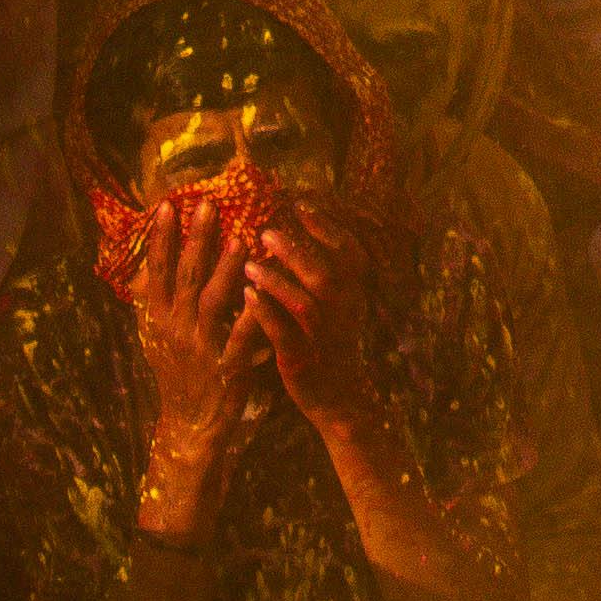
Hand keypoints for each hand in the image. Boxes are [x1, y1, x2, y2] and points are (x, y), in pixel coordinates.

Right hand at [127, 192, 265, 482]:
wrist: (189, 422)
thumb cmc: (178, 371)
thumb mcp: (158, 335)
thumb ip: (156, 300)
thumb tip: (148, 262)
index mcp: (159, 318)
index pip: (157, 271)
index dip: (160, 238)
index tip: (167, 205)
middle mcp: (175, 328)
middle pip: (185, 276)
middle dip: (196, 239)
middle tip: (208, 205)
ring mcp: (200, 347)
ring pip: (213, 301)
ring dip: (226, 269)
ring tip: (241, 238)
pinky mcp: (226, 366)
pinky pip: (240, 337)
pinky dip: (251, 315)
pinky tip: (263, 294)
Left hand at [238, 196, 378, 435]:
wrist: (338, 396)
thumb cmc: (329, 342)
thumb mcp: (339, 305)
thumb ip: (326, 272)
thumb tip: (303, 232)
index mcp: (353, 293)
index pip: (348, 251)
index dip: (327, 226)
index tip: (301, 204)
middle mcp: (344, 310)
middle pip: (325, 272)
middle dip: (296, 249)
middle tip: (265, 229)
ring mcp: (324, 336)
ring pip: (305, 302)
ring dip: (277, 280)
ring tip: (249, 263)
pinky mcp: (303, 359)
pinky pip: (285, 333)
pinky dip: (267, 313)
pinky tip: (247, 296)